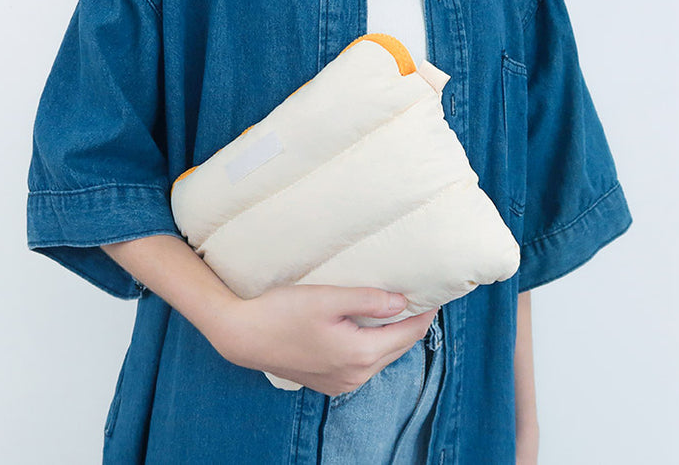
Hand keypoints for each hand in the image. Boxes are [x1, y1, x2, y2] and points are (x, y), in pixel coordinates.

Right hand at [209, 283, 438, 396]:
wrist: (243, 335)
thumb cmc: (281, 312)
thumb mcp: (327, 298)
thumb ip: (368, 300)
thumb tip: (402, 302)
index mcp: (360, 355)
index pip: (407, 334)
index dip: (424, 314)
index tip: (434, 295)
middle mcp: (355, 376)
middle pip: (397, 348)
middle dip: (411, 325)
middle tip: (420, 300)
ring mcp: (341, 383)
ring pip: (381, 358)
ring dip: (391, 336)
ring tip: (396, 311)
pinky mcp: (328, 383)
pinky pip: (363, 365)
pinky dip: (372, 347)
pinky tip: (367, 329)